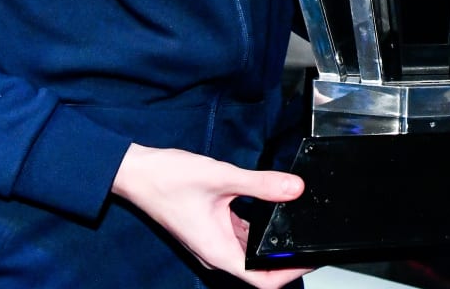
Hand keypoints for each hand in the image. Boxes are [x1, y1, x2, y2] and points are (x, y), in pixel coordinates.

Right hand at [111, 144, 312, 287]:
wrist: (137, 172)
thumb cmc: (167, 180)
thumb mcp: (221, 178)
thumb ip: (261, 184)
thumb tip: (294, 188)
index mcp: (218, 252)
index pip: (262, 281)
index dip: (290, 274)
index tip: (311, 258)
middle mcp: (216, 252)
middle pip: (258, 270)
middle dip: (286, 259)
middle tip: (311, 240)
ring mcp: (212, 241)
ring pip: (250, 252)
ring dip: (272, 244)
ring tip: (298, 226)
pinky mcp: (210, 228)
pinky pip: (240, 235)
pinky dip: (258, 229)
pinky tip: (272, 211)